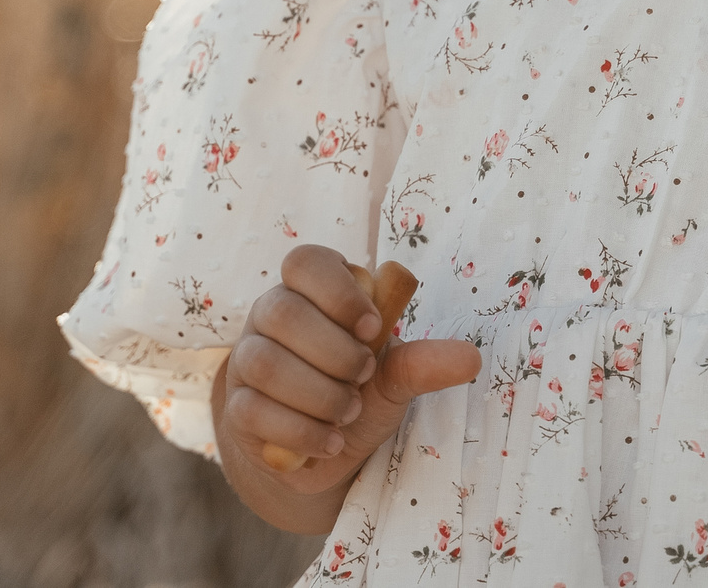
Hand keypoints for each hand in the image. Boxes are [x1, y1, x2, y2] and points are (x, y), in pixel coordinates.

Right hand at [214, 244, 481, 508]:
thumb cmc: (356, 389)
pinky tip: (330, 441)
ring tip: (349, 412)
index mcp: (310, 290)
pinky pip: (253, 411)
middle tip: (364, 376)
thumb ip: (422, 362)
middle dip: (333, 351)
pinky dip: (300, 431)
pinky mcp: (236, 408)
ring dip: (317, 393)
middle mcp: (270, 316)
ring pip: (263, 363)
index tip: (374, 327)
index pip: (305, 262)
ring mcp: (246, 360)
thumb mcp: (393, 374)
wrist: (320, 446)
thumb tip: (471, 358)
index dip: (338, 292)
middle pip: (283, 313)